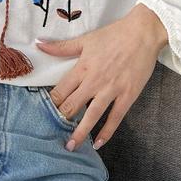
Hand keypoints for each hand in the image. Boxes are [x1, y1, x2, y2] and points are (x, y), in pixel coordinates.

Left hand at [35, 3, 167, 151]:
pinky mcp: (128, 95)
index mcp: (82, 67)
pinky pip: (115, 118)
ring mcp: (112, 90)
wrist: (142, 33)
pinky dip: (106, 132)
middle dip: (61, 120)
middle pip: (72, 105)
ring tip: (70, 146)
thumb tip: (38, 44)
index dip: (50, 103)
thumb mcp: (85, 39)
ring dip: (80, 132)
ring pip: (92, 115)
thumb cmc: (113, 35)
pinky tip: (98, 143)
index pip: (60, 90)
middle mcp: (94, 81)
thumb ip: (61, 47)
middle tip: (52, 133)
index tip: (43, 113)